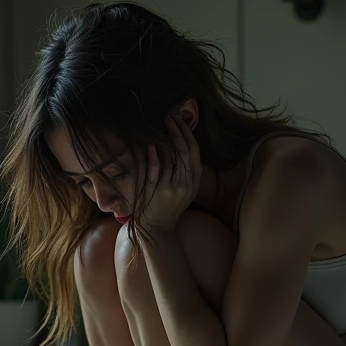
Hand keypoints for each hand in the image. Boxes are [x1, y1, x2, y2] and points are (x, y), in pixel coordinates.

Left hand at [142, 114, 201, 228]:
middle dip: (179, 131)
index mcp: (194, 182)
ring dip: (168, 138)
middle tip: (171, 116)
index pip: (194, 152)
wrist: (158, 229)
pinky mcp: (158, 192)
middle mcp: (186, 184)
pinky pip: (157, 170)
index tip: (181, 120)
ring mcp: (172, 188)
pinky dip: (154, 157)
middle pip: (185, 151)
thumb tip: (183, 148)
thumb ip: (187, 173)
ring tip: (163, 124)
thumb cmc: (168, 207)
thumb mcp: (184, 191)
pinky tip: (151, 145)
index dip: (188, 134)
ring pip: (173, 158)